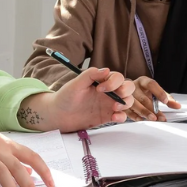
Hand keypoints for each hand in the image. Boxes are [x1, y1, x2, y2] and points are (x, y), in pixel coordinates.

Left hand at [19, 68, 134, 131]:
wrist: (58, 115)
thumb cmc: (65, 97)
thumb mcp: (75, 84)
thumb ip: (90, 75)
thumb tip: (106, 70)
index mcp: (101, 81)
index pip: (117, 77)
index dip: (113, 82)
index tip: (100, 88)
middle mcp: (108, 92)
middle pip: (127, 87)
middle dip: (126, 91)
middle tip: (117, 97)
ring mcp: (108, 104)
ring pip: (127, 101)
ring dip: (126, 103)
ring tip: (115, 108)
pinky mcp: (107, 116)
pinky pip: (121, 116)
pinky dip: (122, 116)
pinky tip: (114, 117)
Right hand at [123, 76, 180, 121]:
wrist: (126, 90)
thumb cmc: (143, 92)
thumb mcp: (155, 92)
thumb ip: (166, 98)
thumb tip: (178, 106)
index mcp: (143, 81)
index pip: (151, 84)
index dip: (158, 92)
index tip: (165, 102)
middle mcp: (133, 86)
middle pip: (143, 97)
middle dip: (152, 108)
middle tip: (161, 117)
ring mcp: (125, 94)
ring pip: (134, 104)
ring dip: (144, 112)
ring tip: (152, 119)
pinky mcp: (120, 103)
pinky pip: (126, 110)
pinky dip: (133, 115)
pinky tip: (140, 119)